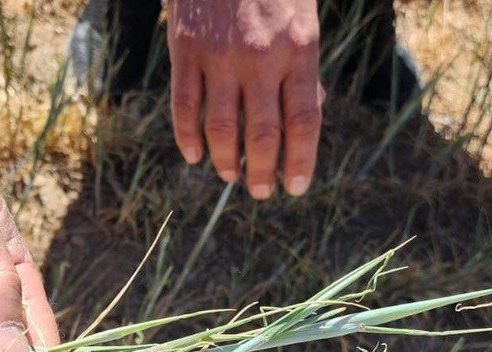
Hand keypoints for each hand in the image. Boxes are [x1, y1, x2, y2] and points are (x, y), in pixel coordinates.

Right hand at [168, 0, 323, 198]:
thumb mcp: (303, 20)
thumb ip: (304, 69)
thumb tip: (307, 119)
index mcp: (299, 49)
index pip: (304, 121)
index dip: (300, 161)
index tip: (295, 186)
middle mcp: (261, 56)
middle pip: (262, 134)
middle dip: (262, 173)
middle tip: (260, 191)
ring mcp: (220, 54)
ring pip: (220, 128)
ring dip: (225, 161)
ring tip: (230, 175)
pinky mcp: (185, 49)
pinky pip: (184, 106)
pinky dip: (187, 138)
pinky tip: (193, 155)